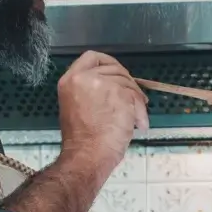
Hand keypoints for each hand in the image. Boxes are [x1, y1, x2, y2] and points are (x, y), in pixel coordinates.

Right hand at [58, 51, 148, 174]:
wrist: (87, 154)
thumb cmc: (82, 139)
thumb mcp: (77, 105)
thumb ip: (92, 90)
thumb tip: (116, 86)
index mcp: (70, 80)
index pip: (91, 57)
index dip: (108, 62)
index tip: (119, 73)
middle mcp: (84, 77)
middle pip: (114, 68)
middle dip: (127, 83)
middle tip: (135, 99)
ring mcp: (102, 84)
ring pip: (127, 82)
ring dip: (136, 101)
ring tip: (136, 119)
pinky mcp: (119, 93)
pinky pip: (136, 96)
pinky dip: (140, 111)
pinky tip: (139, 124)